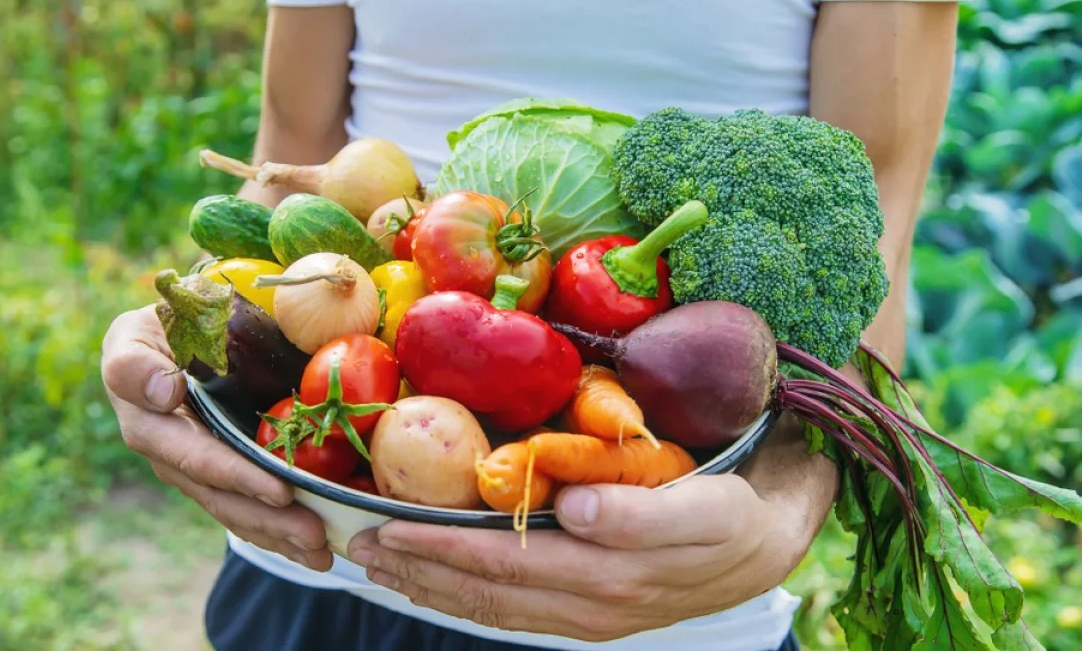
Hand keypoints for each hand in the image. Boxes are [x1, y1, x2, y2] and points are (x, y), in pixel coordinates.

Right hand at [100, 304, 331, 570]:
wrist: (164, 341)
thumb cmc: (153, 331)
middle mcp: (171, 458)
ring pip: (238, 511)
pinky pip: (246, 508)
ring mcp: (196, 471)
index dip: (237, 477)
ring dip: (280, 535)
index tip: (280, 491)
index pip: (196, 457)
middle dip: (270, 520)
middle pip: (223, 497)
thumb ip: (134, 364)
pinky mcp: (219, 475)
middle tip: (316, 536)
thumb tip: (164, 392)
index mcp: (149, 425)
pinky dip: (278, 531)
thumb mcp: (132, 335)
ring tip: (321, 552)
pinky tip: (310, 548)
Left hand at [345, 474, 811, 641]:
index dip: (442, 549)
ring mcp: (585, 615)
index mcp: (607, 577)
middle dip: (418, 570)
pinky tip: (439, 583)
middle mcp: (587, 606)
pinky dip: (466, 596)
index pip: (505, 565)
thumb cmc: (734, 516)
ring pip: (492, 607)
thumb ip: (641, 516)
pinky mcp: (589, 611)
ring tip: (379, 565)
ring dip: (431, 586)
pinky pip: (513, 610)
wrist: (766, 548)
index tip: (389, 527)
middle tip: (358, 546)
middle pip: (485, 593)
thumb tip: (574, 511)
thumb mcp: (706, 509)